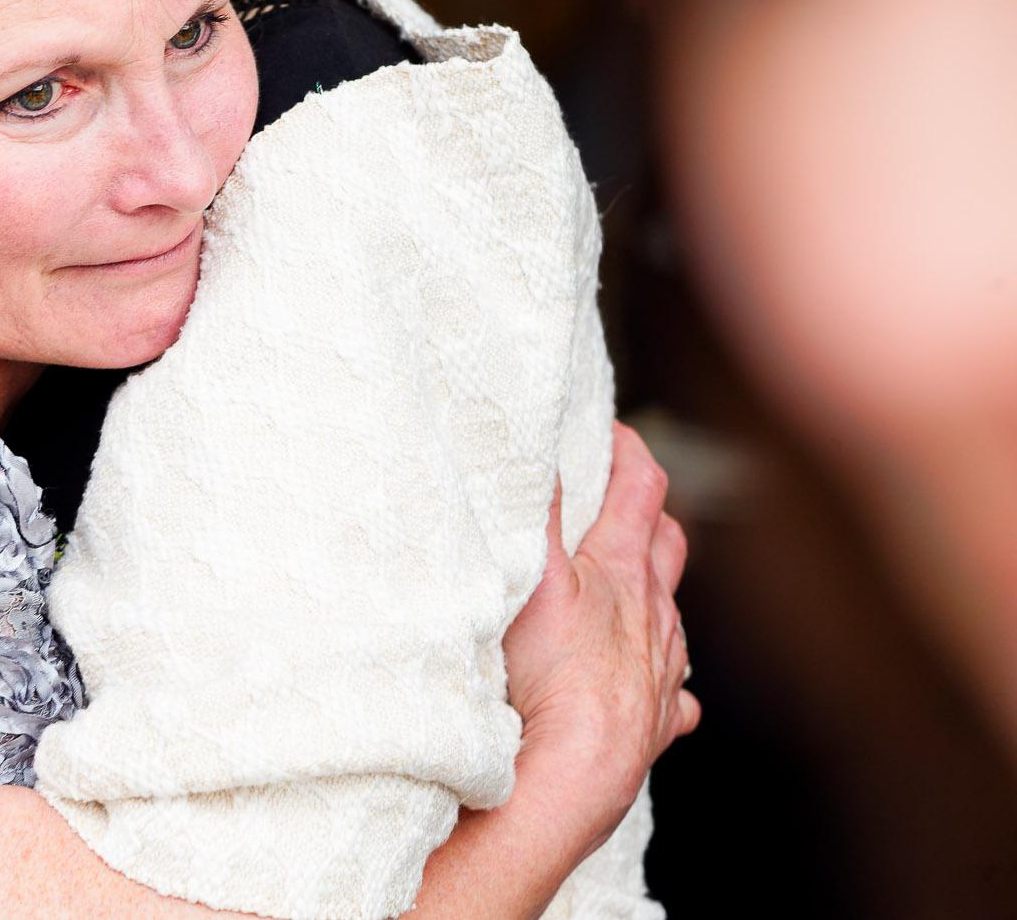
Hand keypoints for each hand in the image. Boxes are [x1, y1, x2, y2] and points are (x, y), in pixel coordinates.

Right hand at [501, 423, 698, 851]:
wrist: (575, 770)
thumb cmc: (550, 673)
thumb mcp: (530, 576)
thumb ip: (535, 511)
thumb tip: (536, 450)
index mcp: (623, 570)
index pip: (641, 490)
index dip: (629, 453)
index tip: (610, 432)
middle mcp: (654, 615)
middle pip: (668, 546)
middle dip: (650, 514)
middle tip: (621, 498)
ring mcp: (661, 670)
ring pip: (673, 616)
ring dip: (656, 593)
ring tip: (631, 588)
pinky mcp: (656, 721)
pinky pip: (673, 695)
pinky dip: (666, 682)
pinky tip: (654, 689)